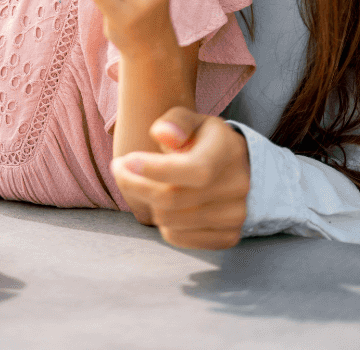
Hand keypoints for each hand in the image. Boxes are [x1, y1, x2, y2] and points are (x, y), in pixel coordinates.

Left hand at [110, 107, 250, 248]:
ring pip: (170, 221)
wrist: (238, 168)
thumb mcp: (191, 121)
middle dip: (134, 184)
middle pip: (172, 199)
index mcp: (228, 151)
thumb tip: (164, 135)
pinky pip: (177, 238)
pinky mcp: (228, 236)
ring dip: (147, 203)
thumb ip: (176, 122)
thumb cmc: (203, 141)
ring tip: (145, 184)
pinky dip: (163, 223)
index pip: (194, 169)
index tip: (125, 161)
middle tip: (120, 169)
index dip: (155, 170)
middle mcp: (237, 186)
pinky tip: (165, 205)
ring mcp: (235, 215)